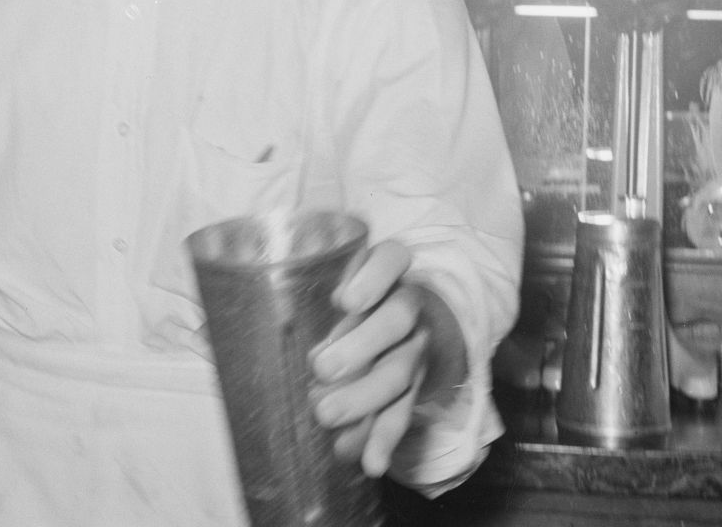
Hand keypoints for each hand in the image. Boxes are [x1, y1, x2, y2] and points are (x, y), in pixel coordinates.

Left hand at [308, 240, 461, 477]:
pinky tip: (367, 462)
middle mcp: (410, 307)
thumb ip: (326, 306)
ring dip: (364, 398)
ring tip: (326, 415)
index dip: (371, 278)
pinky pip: (402, 412)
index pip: (391, 259)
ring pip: (399, 372)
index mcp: (392, 271)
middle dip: (360, 347)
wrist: (425, 316)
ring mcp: (416, 348)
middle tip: (321, 368)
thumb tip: (296, 351)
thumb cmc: (365, 294)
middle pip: (394, 323)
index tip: (345, 300)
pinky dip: (384, 440)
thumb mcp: (350, 282)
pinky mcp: (415, 385)